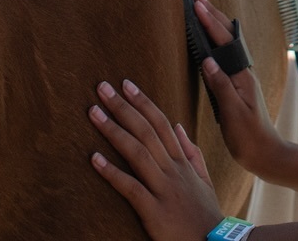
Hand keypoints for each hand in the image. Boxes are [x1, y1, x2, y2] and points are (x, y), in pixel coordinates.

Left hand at [89, 79, 219, 240]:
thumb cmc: (204, 212)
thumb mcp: (203, 179)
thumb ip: (192, 152)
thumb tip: (178, 126)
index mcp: (182, 161)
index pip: (161, 123)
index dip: (143, 102)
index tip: (126, 85)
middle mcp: (173, 170)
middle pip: (146, 131)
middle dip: (123, 107)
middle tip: (102, 88)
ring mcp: (163, 189)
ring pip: (137, 153)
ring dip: (113, 130)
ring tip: (93, 113)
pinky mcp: (154, 210)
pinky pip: (130, 187)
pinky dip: (112, 172)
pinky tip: (94, 158)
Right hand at [192, 0, 287, 173]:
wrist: (266, 154)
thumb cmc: (249, 137)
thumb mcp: (233, 113)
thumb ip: (221, 85)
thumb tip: (207, 59)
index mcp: (242, 75)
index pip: (223, 41)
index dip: (209, 21)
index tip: (195, 3)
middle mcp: (243, 72)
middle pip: (226, 35)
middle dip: (211, 13)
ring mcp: (240, 77)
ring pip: (226, 42)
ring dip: (213, 23)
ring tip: (201, 7)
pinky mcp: (236, 85)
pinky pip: (224, 54)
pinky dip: (215, 40)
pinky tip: (209, 38)